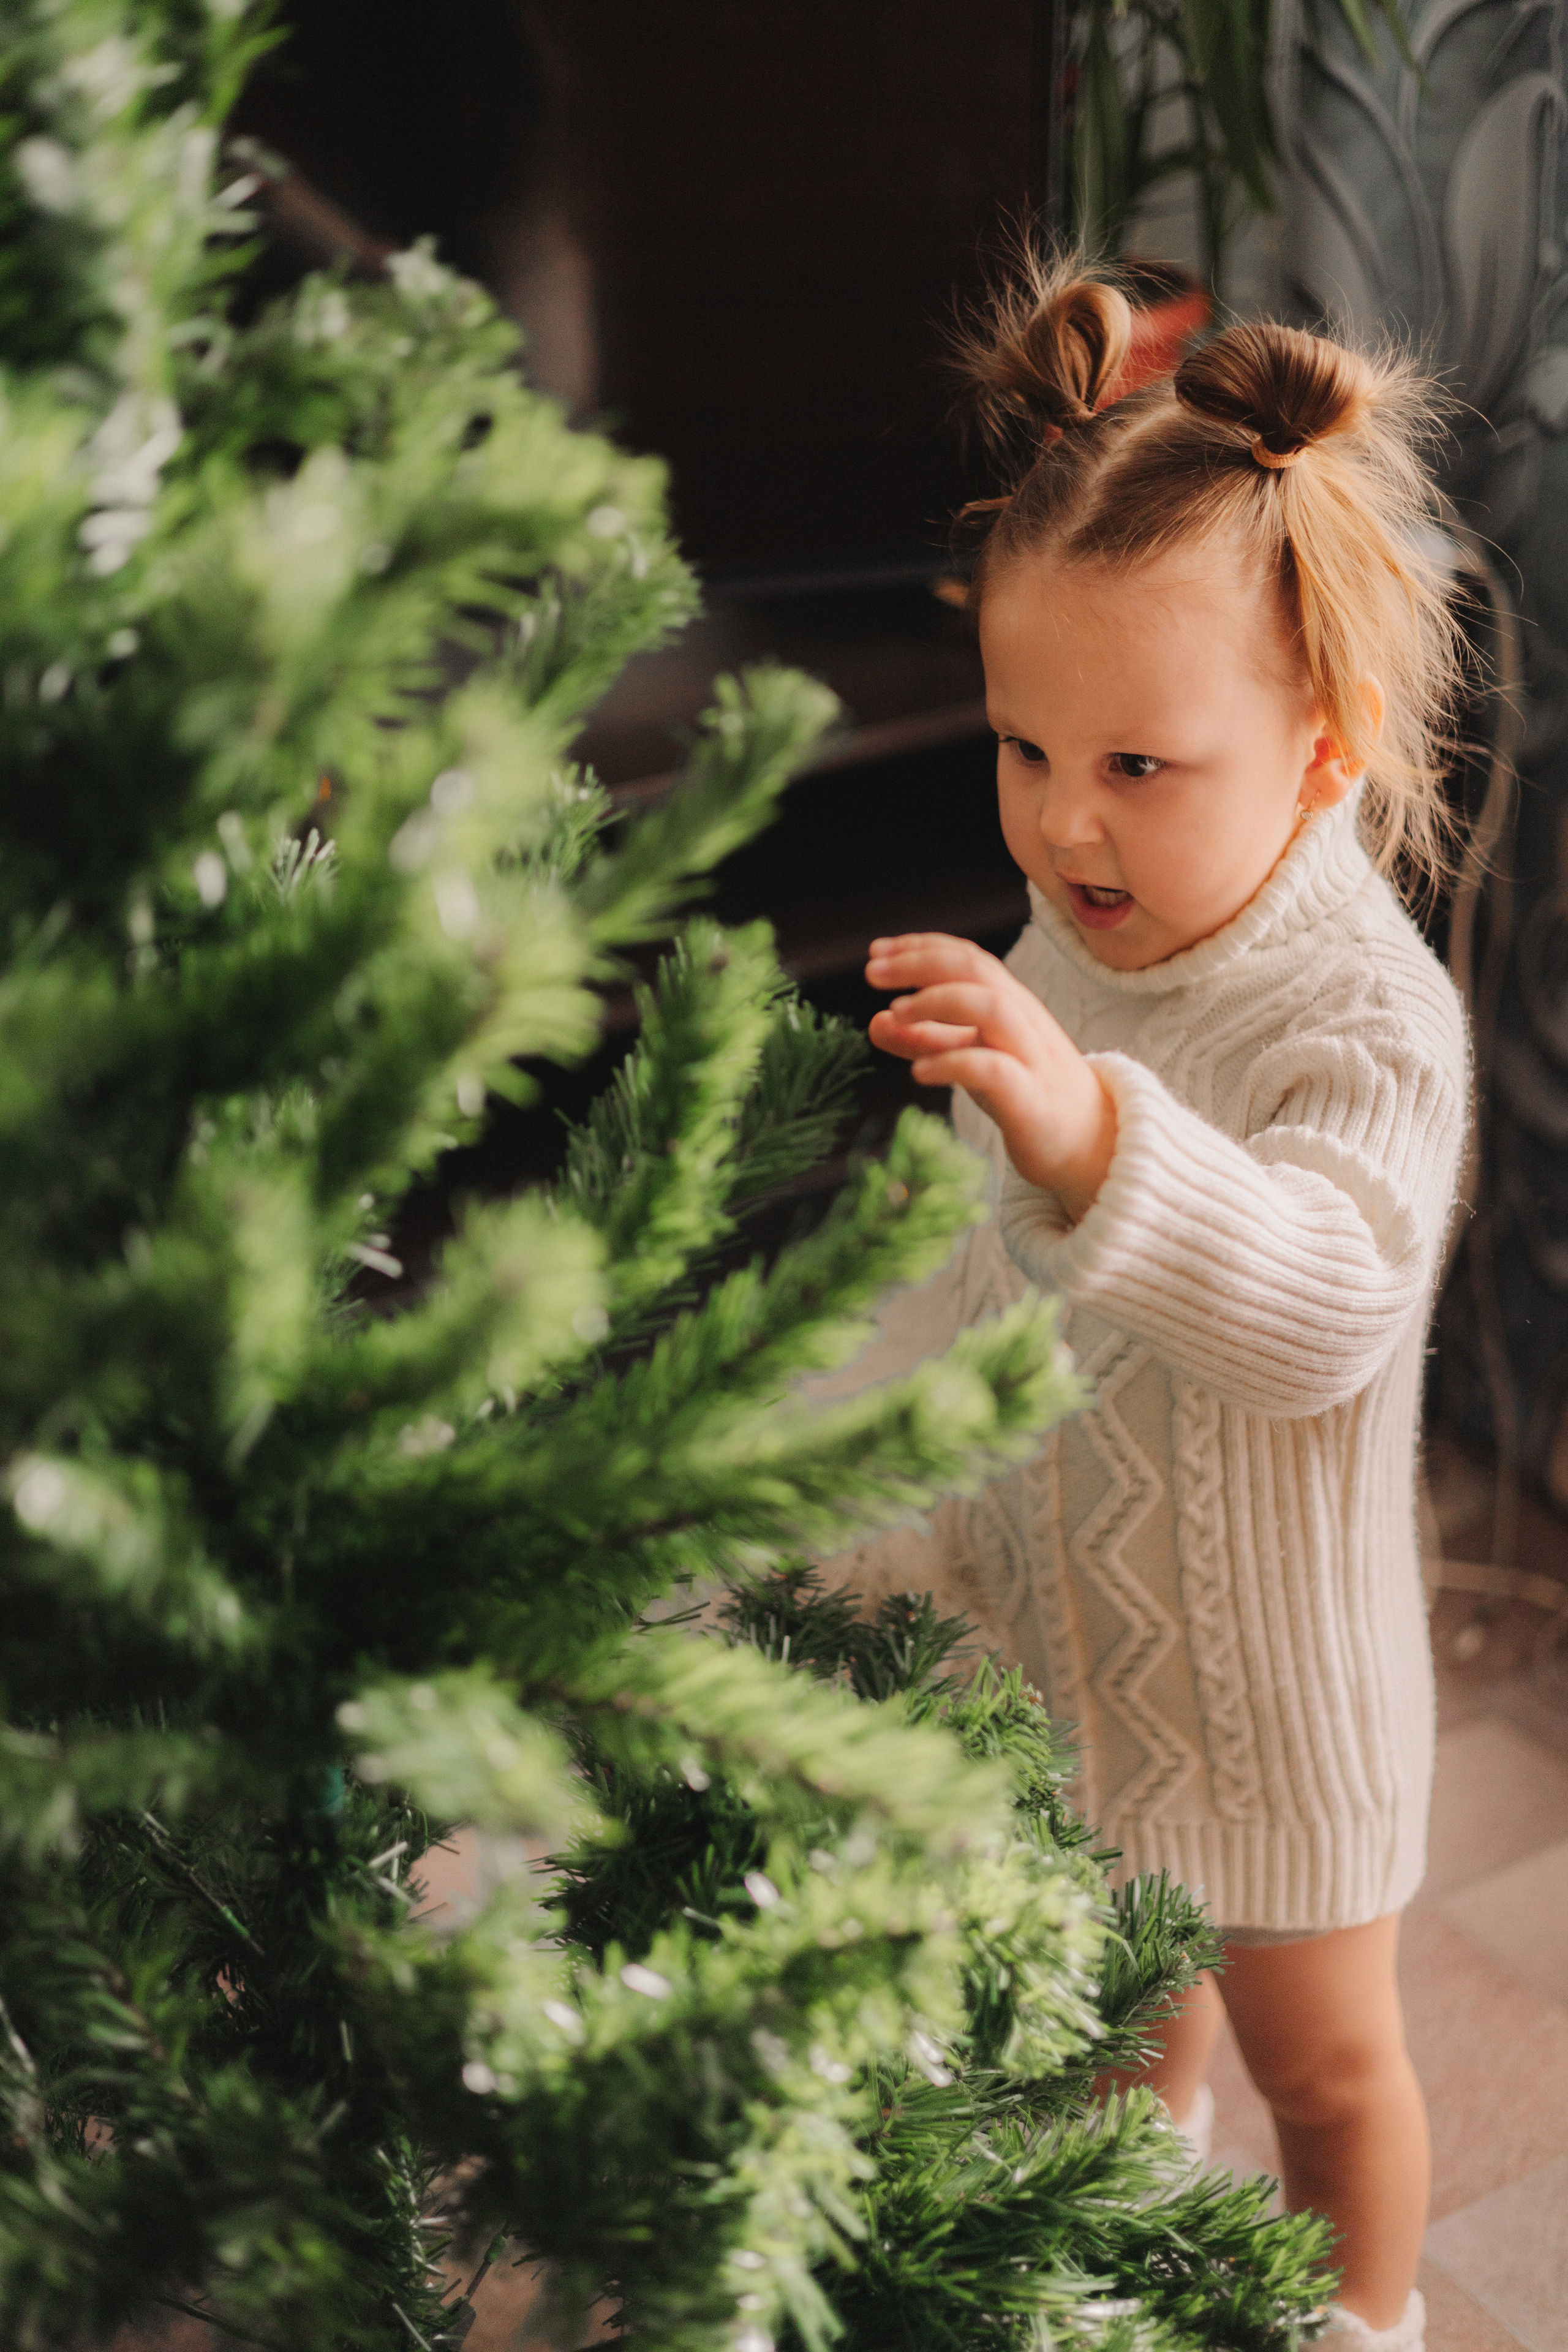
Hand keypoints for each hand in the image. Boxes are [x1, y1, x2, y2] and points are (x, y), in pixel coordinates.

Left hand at [865, 932, 1116, 1222]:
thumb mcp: (969, 1059)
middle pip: (977, 970)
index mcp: (1009, 1004)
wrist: (1091, 1146)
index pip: (966, 957)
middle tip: (872, 972)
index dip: (921, 948)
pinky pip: (994, 1070)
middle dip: (922, 963)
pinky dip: (953, 1063)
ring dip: (938, 1002)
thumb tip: (876, 1021)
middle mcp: (1022, 1020)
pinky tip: (919, 1072)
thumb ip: (925, 1040)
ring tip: (895, 1012)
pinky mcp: (1032, 1100)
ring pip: (991, 1007)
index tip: (875, 953)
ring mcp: (1030, 1057)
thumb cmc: (1025, 1093)